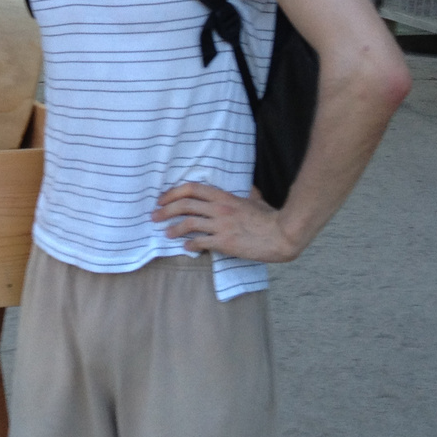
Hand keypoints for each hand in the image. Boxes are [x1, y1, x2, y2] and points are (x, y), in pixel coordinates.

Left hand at [151, 182, 301, 262]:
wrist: (281, 235)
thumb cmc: (270, 218)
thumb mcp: (256, 200)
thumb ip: (248, 193)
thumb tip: (249, 188)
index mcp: (224, 197)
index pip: (191, 189)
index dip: (173, 193)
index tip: (162, 199)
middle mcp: (219, 209)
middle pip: (184, 205)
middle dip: (165, 210)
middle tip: (155, 216)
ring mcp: (220, 226)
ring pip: (188, 224)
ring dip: (173, 229)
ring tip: (166, 233)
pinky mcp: (224, 242)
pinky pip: (200, 242)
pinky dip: (190, 245)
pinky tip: (186, 247)